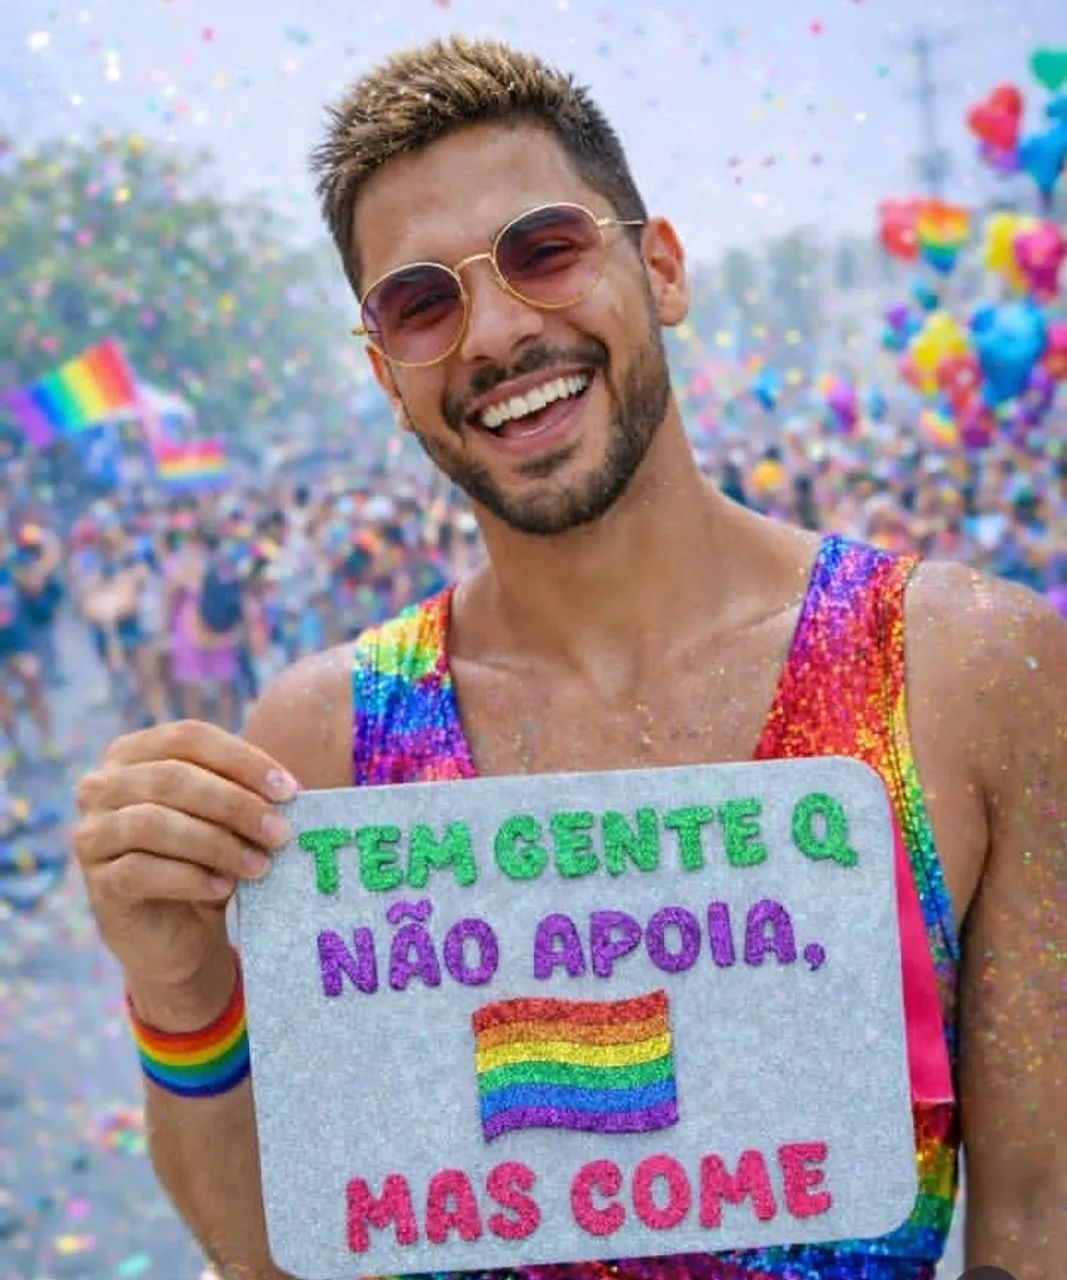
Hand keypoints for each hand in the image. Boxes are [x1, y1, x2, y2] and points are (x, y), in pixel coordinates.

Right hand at [74, 720, 297, 1020]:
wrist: (181, 933)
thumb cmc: (208, 859)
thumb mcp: (228, 819)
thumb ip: (245, 794)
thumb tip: (287, 792)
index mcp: (135, 752)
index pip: (189, 737)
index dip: (242, 760)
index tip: (290, 791)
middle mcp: (102, 785)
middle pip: (172, 779)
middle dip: (236, 805)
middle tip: (281, 833)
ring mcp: (93, 834)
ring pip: (153, 824)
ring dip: (217, 844)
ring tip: (260, 866)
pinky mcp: (97, 883)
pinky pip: (139, 871)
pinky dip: (189, 878)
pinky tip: (222, 889)